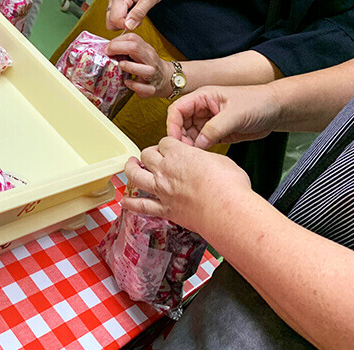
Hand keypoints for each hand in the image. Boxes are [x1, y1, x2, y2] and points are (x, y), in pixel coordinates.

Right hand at [106, 0, 169, 30]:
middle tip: (138, 18)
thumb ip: (139, 13)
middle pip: (110, 22)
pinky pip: (116, 15)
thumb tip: (128, 26)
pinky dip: (125, 17)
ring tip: (138, 12)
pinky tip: (135, 10)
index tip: (138, 22)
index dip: (126, 25)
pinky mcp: (117, 0)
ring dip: (125, 21)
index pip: (114, 20)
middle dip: (124, 24)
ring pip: (112, 20)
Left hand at [106, 33, 172, 98]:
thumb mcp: (140, 53)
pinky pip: (145, 88)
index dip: (117, 41)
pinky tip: (127, 82)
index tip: (108, 47)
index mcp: (146, 50)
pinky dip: (135, 85)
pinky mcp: (152, 89)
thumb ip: (127, 49)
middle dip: (118, 48)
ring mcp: (153, 75)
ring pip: (145, 70)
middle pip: (136, 48)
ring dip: (130, 67)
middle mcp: (150, 60)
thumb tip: (107, 48)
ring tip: (120, 65)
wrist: (167, 78)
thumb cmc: (148, 65)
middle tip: (108, 54)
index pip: (132, 38)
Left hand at [122, 138, 251, 233]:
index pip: (164, 143)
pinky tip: (124, 202)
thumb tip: (205, 162)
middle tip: (152, 156)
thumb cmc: (229, 185)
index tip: (170, 148)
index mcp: (179, 153)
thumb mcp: (221, 160)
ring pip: (136, 176)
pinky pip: (141, 206)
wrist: (226, 210)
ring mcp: (162, 190)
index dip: (167, 145)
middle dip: (149, 154)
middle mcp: (166, 170)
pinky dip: (130, 204)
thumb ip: (205, 159)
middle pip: (147, 155)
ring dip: (130, 170)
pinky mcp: (165, 209)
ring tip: (130, 166)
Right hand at [166, 85, 281, 149]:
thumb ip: (214, 129)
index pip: (177, 109)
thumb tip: (198, 144)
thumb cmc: (258, 102)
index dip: (172, 124)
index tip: (174, 139)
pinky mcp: (216, 132)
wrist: (276, 110)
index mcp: (203, 97)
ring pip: (189, 134)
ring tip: (195, 156)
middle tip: (186, 152)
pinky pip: (201, 142)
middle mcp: (202, 108)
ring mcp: (208, 121)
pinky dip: (200, 149)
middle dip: (180, 137)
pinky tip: (203, 155)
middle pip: (180, 123)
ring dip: (190, 145)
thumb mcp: (235, 114)